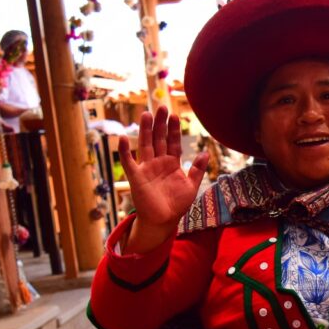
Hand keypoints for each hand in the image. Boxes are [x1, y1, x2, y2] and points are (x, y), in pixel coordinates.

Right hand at [118, 108, 208, 252]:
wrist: (163, 221)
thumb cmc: (177, 205)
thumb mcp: (191, 186)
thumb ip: (197, 170)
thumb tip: (205, 153)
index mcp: (172, 163)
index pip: (172, 142)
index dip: (173, 129)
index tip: (174, 115)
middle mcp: (158, 162)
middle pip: (158, 139)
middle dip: (160, 124)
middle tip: (161, 107)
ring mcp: (146, 168)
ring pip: (145, 145)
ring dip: (145, 130)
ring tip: (146, 114)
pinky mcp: (136, 177)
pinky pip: (129, 162)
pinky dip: (124, 151)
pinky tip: (122, 138)